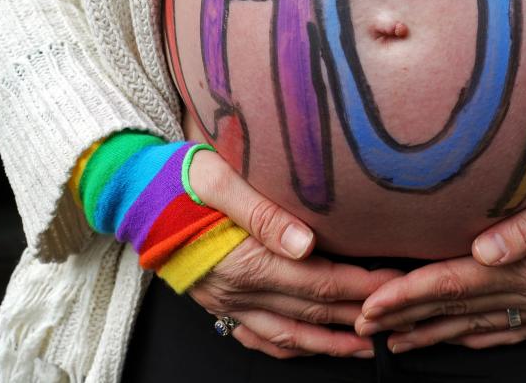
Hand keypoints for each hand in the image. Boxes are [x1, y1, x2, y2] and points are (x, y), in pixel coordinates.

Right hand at [187, 149, 403, 358]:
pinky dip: (290, 346)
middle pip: (313, 309)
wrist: (128, 194)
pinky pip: (258, 338)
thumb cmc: (174, 179)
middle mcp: (238, 290)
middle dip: (359, 313)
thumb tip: (306, 242)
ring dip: (331, 342)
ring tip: (366, 345)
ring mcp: (226, 302)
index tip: (394, 283)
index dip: (362, 285)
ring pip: (289, 333)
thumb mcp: (217, 179)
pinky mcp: (216, 303)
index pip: (320, 280)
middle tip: (397, 313)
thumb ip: (261, 211)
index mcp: (245, 260)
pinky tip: (310, 346)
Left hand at [354, 165, 525, 350]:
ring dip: (429, 332)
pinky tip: (453, 340)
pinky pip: (504, 330)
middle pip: (454, 308)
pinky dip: (471, 338)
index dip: (408, 295)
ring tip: (392, 339)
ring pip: (473, 325)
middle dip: (404, 317)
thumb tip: (482, 248)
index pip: (453, 283)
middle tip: (361, 325)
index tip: (370, 304)